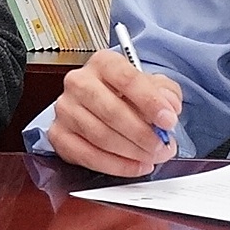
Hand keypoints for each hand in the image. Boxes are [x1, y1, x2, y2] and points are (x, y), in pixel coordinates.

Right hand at [47, 49, 182, 175]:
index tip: (168, 120)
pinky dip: (116, 166)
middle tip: (162, 146)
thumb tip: (170, 108)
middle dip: (142, 134)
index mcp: (104, 63)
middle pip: (111, 111)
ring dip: (131, 152)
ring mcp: (65, 109)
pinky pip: (87, 156)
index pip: (127, 79)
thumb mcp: (154, 85)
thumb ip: (167, 93)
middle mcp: (79, 82)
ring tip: (152, 157)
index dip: (150, 103)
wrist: (104, 103)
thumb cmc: (128, 94)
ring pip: (100, 136)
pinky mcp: (58, 135)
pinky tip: (135, 166)